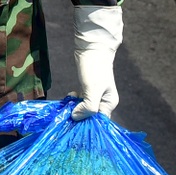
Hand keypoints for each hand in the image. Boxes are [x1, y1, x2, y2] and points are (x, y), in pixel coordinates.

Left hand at [71, 3, 121, 119]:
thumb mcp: (93, 90)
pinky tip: (68, 98)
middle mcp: (103, 101)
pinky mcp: (86, 88)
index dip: (87, 125)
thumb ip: (87, 107)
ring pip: (83, 108)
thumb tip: (76, 117)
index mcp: (109, 103)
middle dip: (79, 116)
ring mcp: (94, 95)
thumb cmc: (95, 69)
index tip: (75, 126)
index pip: (99, 122)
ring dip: (74, 108)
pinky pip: (79, 100)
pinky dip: (73, 101)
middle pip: (90, 116)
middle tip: (67, 117)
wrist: (91, 48)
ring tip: (66, 107)